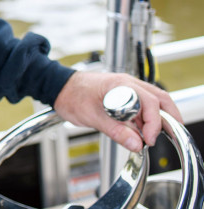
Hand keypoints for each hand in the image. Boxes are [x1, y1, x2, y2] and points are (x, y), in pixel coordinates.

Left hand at [53, 71, 181, 152]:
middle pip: (159, 98)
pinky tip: (141, 132)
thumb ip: (115, 130)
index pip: (150, 102)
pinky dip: (146, 120)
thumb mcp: (91, 116)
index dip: (154, 122)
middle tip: (169, 136)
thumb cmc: (71, 95)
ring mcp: (127, 89)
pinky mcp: (123, 96)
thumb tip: (136, 144)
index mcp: (121, 85)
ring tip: (151, 137)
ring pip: (153, 103)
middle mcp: (127, 84)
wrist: (58, 87)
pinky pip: (142, 107)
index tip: (148, 139)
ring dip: (157, 120)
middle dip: (168, 118)